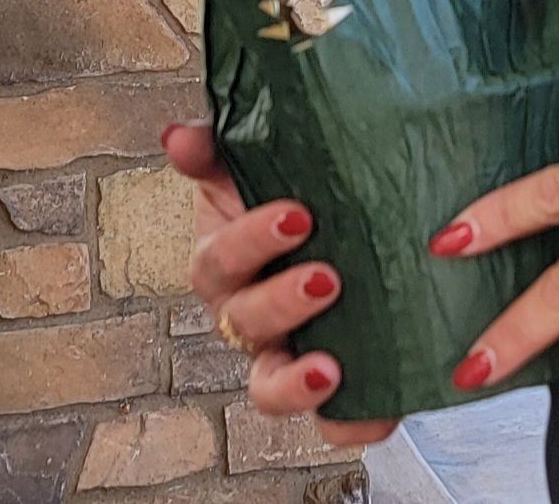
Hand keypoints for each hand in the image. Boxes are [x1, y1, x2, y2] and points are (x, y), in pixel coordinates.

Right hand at [164, 122, 400, 447]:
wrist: (358, 212)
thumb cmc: (299, 188)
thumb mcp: (261, 160)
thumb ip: (222, 147)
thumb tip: (180, 136)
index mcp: (226, 256)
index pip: (220, 256)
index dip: (251, 240)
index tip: (298, 215)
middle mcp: (247, 310)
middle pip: (244, 321)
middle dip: (281, 303)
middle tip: (327, 278)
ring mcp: (283, 350)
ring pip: (269, 385)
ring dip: (295, 382)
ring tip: (331, 367)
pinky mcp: (327, 383)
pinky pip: (329, 419)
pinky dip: (350, 421)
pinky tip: (379, 412)